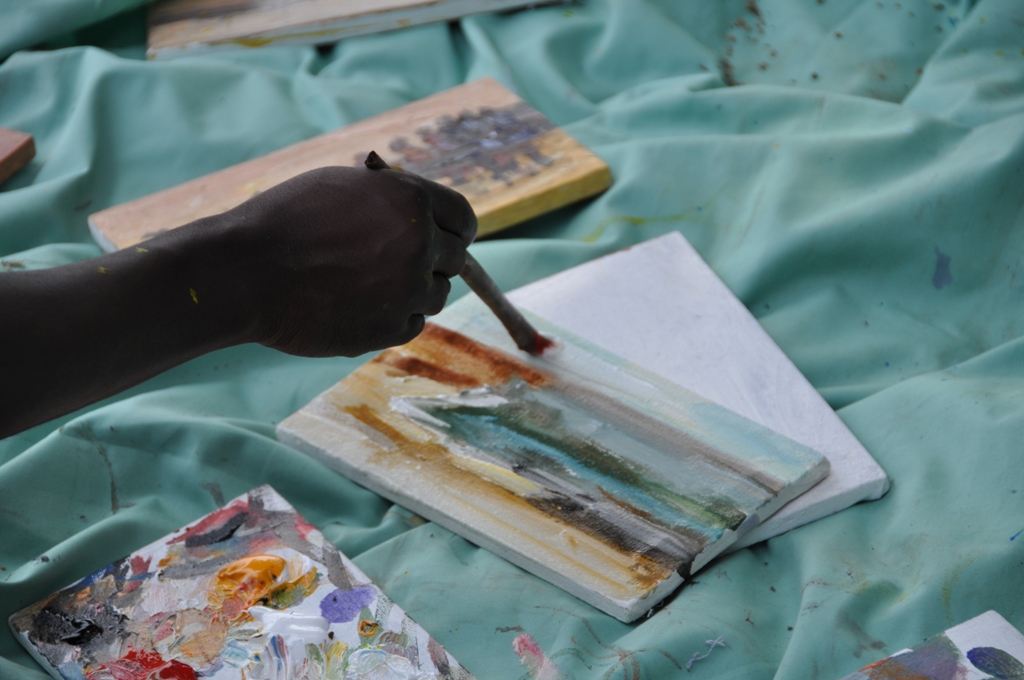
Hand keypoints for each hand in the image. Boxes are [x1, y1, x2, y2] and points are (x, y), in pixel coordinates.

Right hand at [197, 163, 476, 356]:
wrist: (246, 272)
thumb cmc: (284, 221)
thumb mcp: (342, 186)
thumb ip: (389, 197)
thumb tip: (418, 209)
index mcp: (411, 200)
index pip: (463, 218)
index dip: (455, 229)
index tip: (446, 238)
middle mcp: (420, 244)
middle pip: (455, 258)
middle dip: (434, 259)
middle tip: (399, 263)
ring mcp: (409, 289)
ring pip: (437, 294)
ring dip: (414, 290)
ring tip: (369, 283)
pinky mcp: (392, 328)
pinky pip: (413, 323)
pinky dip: (395, 317)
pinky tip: (360, 305)